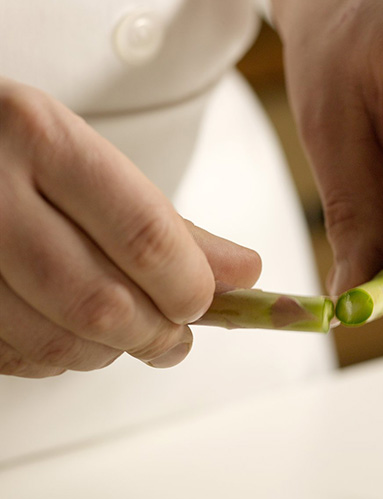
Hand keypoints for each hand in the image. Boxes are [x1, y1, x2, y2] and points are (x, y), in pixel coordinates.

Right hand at [0, 80, 260, 376]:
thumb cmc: (17, 156)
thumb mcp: (89, 162)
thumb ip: (168, 224)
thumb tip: (243, 273)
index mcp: (42, 138)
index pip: (144, 236)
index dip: (188, 287)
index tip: (203, 302)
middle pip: (102, 304)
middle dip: (156, 335)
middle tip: (173, 336)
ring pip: (58, 345)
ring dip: (108, 352)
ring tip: (122, 330)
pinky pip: (19, 358)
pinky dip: (59, 359)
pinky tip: (69, 330)